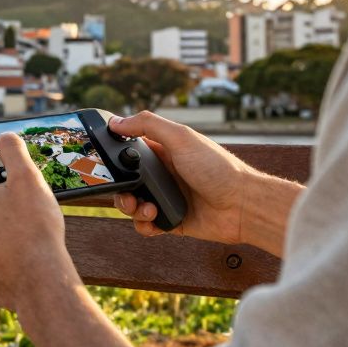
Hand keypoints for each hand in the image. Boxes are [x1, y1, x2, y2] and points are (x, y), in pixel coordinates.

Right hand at [109, 111, 254, 244]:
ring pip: (133, 204)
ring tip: (147, 209)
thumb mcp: (182, 138)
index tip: (105, 163)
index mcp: (164, 150)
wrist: (242, 206)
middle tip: (127, 194)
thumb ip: (148, 125)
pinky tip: (154, 221)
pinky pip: (146, 225)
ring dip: (132, 209)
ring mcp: (167, 197)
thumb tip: (116, 122)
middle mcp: (163, 174)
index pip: (130, 150)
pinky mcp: (172, 220)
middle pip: (126, 180)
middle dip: (120, 189)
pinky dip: (144, 225)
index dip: (115, 156)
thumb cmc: (218, 168)